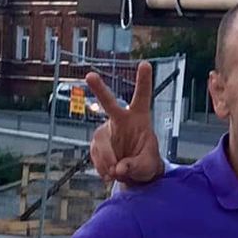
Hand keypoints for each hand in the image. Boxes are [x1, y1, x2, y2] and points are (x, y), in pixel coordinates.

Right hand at [86, 62, 163, 184]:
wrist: (134, 174)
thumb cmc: (146, 164)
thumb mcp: (147, 166)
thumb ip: (135, 166)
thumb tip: (119, 169)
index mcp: (139, 118)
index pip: (142, 97)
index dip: (144, 81)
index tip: (145, 63)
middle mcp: (120, 119)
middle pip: (109, 103)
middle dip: (99, 89)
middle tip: (90, 75)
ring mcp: (106, 130)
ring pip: (101, 142)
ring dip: (107, 160)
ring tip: (116, 173)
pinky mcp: (96, 143)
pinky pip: (95, 155)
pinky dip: (102, 167)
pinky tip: (109, 173)